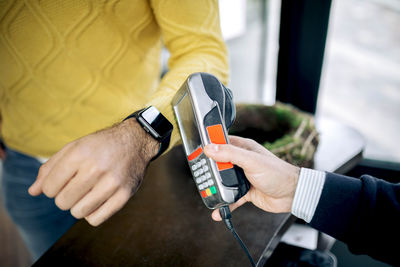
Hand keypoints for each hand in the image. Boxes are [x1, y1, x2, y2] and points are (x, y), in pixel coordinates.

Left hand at [28, 118, 158, 225]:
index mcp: (79, 154)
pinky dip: (92, 214)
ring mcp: (112, 182)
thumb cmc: (99, 146)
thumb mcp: (73, 148)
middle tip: (76, 187)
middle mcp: (96, 168)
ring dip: (78, 206)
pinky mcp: (125, 194)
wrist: (135, 142)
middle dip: (65, 197)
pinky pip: (96, 219)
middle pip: (62, 202)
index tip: (63, 181)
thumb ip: (50, 169)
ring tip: (87, 193)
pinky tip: (97, 200)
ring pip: (78, 213)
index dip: (52, 188)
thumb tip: (33, 192)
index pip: (50, 188)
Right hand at [203, 136, 299, 220]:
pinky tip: (218, 211)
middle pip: (219, 164)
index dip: (209, 145)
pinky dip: (224, 204)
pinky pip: (231, 198)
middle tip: (201, 176)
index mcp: (243, 148)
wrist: (293, 194)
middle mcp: (242, 161)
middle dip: (209, 171)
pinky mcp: (246, 192)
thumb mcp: (252, 161)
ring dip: (216, 188)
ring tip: (207, 193)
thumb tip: (210, 148)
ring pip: (223, 181)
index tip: (197, 151)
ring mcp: (243, 177)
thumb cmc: (277, 173)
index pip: (221, 143)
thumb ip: (230, 154)